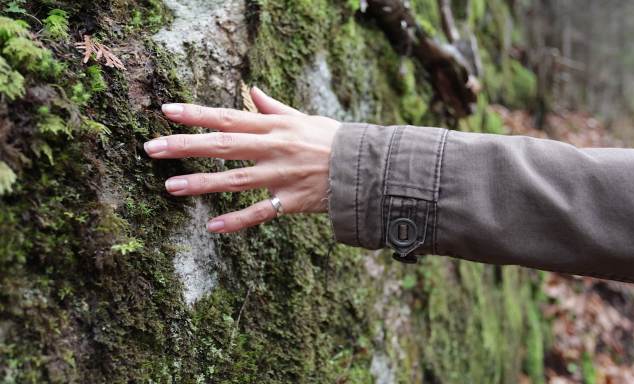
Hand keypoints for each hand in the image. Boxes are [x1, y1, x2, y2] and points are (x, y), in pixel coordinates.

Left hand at [144, 87, 340, 233]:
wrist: (365, 168)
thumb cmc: (332, 140)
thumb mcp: (303, 118)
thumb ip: (273, 107)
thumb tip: (250, 90)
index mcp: (274, 127)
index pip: (228, 118)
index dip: (197, 115)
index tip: (166, 112)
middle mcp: (274, 149)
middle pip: (223, 146)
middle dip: (186, 147)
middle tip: (152, 148)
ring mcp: (281, 176)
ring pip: (235, 180)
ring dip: (201, 183)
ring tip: (170, 186)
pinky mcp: (291, 201)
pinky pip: (260, 213)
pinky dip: (236, 221)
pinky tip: (212, 227)